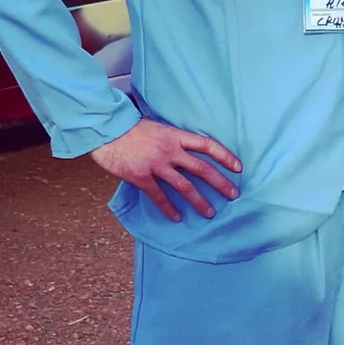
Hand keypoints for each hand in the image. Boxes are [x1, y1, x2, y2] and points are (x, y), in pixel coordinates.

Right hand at [90, 119, 240, 221]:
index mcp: (176, 136)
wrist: (105, 129)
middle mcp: (170, 151)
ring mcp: (156, 164)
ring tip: (210, 213)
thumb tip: (184, 149)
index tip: (238, 167)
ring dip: (199, 201)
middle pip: (202, 169)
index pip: (207, 145)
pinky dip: (168, 208)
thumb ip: (172, 139)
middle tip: (233, 195)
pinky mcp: (140, 176)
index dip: (225, 156)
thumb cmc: (130, 127)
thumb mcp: (157, 127)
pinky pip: (158, 196)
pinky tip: (176, 217)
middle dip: (220, 183)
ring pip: (184, 186)